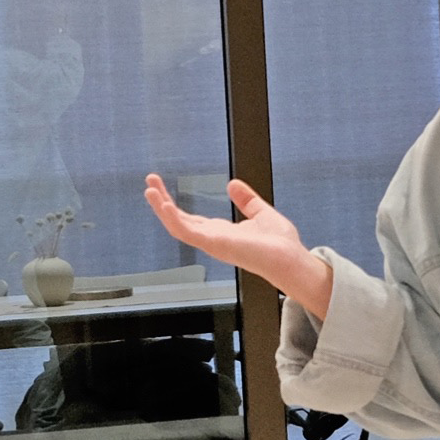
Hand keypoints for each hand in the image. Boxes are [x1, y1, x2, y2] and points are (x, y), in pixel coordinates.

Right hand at [142, 173, 326, 310]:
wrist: (290, 258)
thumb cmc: (280, 244)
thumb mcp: (260, 213)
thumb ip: (246, 200)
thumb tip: (233, 184)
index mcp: (220, 232)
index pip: (190, 218)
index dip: (173, 203)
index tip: (161, 184)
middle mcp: (212, 239)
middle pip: (178, 220)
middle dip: (161, 201)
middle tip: (150, 180)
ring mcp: (211, 243)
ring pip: (177, 226)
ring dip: (161, 208)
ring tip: (149, 189)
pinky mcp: (214, 244)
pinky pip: (186, 232)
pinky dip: (172, 218)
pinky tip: (163, 203)